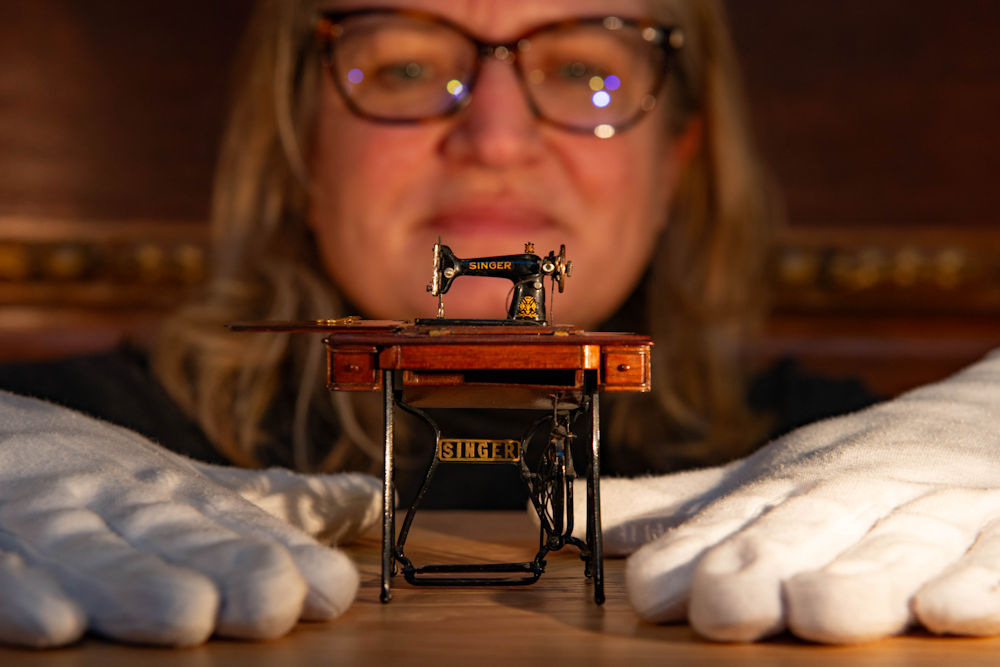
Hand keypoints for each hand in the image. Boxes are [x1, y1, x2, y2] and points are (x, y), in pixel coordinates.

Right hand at [0, 391, 379, 647]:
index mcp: (172, 495)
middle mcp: (117, 503)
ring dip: (137, 583)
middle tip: (275, 602)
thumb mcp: (191, 486)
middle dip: (227, 566)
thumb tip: (374, 502)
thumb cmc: (99, 477)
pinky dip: (20, 592)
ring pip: (91, 554)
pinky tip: (54, 623)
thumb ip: (276, 503)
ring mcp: (46, 518)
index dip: (283, 556)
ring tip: (186, 616)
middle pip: (174, 538)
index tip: (332, 589)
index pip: (234, 527)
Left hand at [591, 349, 999, 643]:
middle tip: (723, 607)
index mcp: (795, 481)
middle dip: (764, 563)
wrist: (992, 415)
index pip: (738, 518)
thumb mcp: (764, 478)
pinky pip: (998, 555)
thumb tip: (574, 517)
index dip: (695, 553)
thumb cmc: (860, 465)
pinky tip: (947, 610)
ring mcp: (939, 505)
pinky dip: (979, 580)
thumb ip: (678, 509)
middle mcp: (862, 489)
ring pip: (899, 542)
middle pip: (810, 527)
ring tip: (817, 612)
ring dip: (859, 576)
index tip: (652, 592)